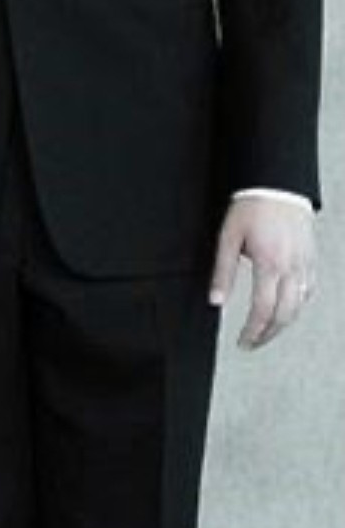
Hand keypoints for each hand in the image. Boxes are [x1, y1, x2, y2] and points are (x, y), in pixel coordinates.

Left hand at [209, 198, 316, 348]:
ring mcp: (305, 265)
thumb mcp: (229, 236)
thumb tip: (216, 300)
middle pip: (285, 315)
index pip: (263, 310)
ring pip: (299, 306)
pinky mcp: (311, 259)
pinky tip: (286, 307)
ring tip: (266, 330)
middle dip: (268, 334)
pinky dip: (297, 305)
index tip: (243, 341)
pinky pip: (308, 291)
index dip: (253, 331)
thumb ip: (223, 271)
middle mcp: (291, 268)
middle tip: (252, 343)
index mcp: (269, 263)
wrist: (278, 184)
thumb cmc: (253, 205)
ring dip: (283, 324)